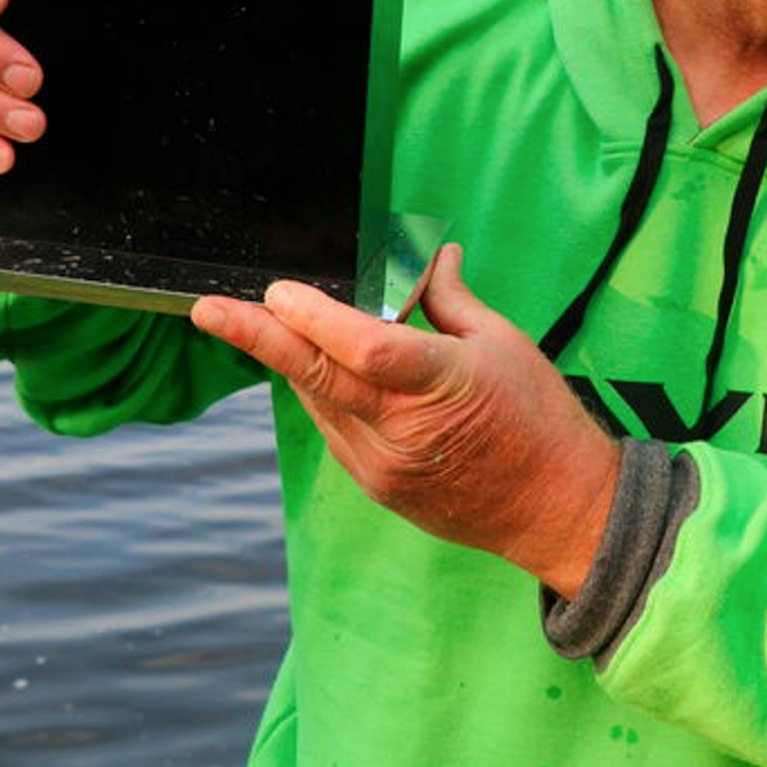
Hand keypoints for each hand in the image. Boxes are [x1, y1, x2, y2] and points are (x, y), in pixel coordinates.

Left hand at [192, 246, 619, 597]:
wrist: (557, 511)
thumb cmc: (540, 419)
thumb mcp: (504, 343)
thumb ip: (451, 299)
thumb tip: (431, 255)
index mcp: (442, 386)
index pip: (365, 348)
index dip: (316, 317)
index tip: (280, 290)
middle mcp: (402, 432)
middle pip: (317, 378)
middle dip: (257, 339)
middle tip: (208, 310)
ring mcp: (384, 467)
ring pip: (318, 401)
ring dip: (289, 359)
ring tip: (258, 320)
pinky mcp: (377, 487)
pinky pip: (334, 428)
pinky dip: (321, 391)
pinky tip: (314, 364)